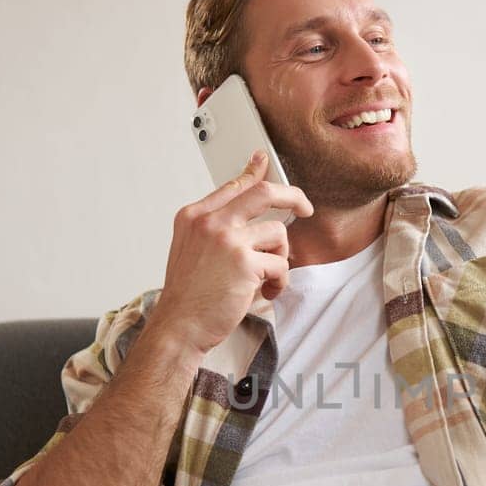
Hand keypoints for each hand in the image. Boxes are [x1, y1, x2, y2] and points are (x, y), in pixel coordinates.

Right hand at [147, 152, 313, 359]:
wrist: (180, 325)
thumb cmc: (188, 294)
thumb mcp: (190, 248)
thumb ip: (213, 227)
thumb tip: (241, 211)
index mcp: (194, 216)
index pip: (233, 186)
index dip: (254, 173)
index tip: (263, 160)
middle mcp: (211, 223)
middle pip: (263, 193)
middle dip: (293, 196)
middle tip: (305, 208)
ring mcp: (228, 241)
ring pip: (278, 234)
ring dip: (280, 258)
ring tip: (267, 278)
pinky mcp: (246, 263)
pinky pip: (281, 265)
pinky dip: (279, 282)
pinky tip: (266, 291)